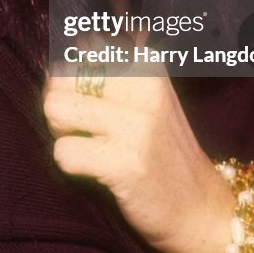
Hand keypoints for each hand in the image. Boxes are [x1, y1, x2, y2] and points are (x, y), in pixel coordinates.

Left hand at [43, 68, 235, 252]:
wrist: (198, 207)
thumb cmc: (161, 149)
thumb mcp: (148, 96)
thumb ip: (111, 68)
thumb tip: (67, 53)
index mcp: (147, 65)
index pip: (83, 45)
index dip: (72, 75)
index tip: (90, 97)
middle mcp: (143, 87)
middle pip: (60, 75)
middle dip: (61, 103)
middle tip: (85, 128)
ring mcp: (136, 125)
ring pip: (55, 108)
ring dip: (61, 132)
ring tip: (89, 145)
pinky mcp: (125, 163)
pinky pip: (63, 152)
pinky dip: (70, 164)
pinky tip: (97, 169)